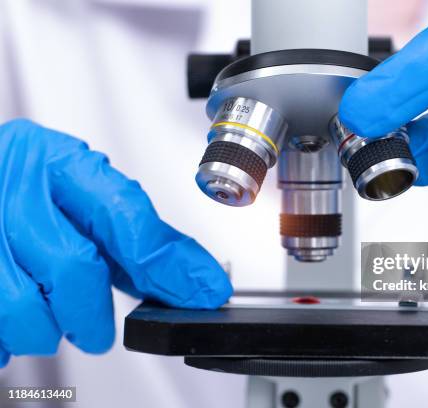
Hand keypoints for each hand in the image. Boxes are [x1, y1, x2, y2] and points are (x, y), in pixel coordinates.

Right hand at [0, 119, 231, 366]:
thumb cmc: (21, 185)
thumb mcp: (77, 193)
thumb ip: (131, 234)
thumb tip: (192, 277)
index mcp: (53, 160)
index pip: (123, 211)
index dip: (167, 261)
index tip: (202, 290)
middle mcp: (12, 188)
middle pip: (73, 266)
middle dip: (94, 313)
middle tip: (98, 330)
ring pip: (23, 308)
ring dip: (46, 327)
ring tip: (47, 312)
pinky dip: (11, 335)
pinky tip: (18, 314)